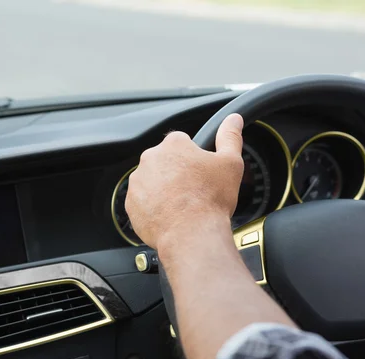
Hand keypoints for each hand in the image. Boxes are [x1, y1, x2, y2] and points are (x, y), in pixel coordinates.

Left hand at [125, 114, 243, 250]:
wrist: (190, 234)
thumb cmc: (210, 200)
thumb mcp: (230, 164)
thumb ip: (230, 137)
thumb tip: (233, 119)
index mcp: (173, 145)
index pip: (182, 143)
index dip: (194, 158)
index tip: (201, 173)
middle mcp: (151, 159)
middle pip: (166, 162)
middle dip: (177, 173)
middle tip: (194, 191)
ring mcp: (138, 182)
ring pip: (153, 182)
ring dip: (164, 190)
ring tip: (182, 206)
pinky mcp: (131, 204)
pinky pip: (143, 202)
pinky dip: (154, 208)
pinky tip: (170, 216)